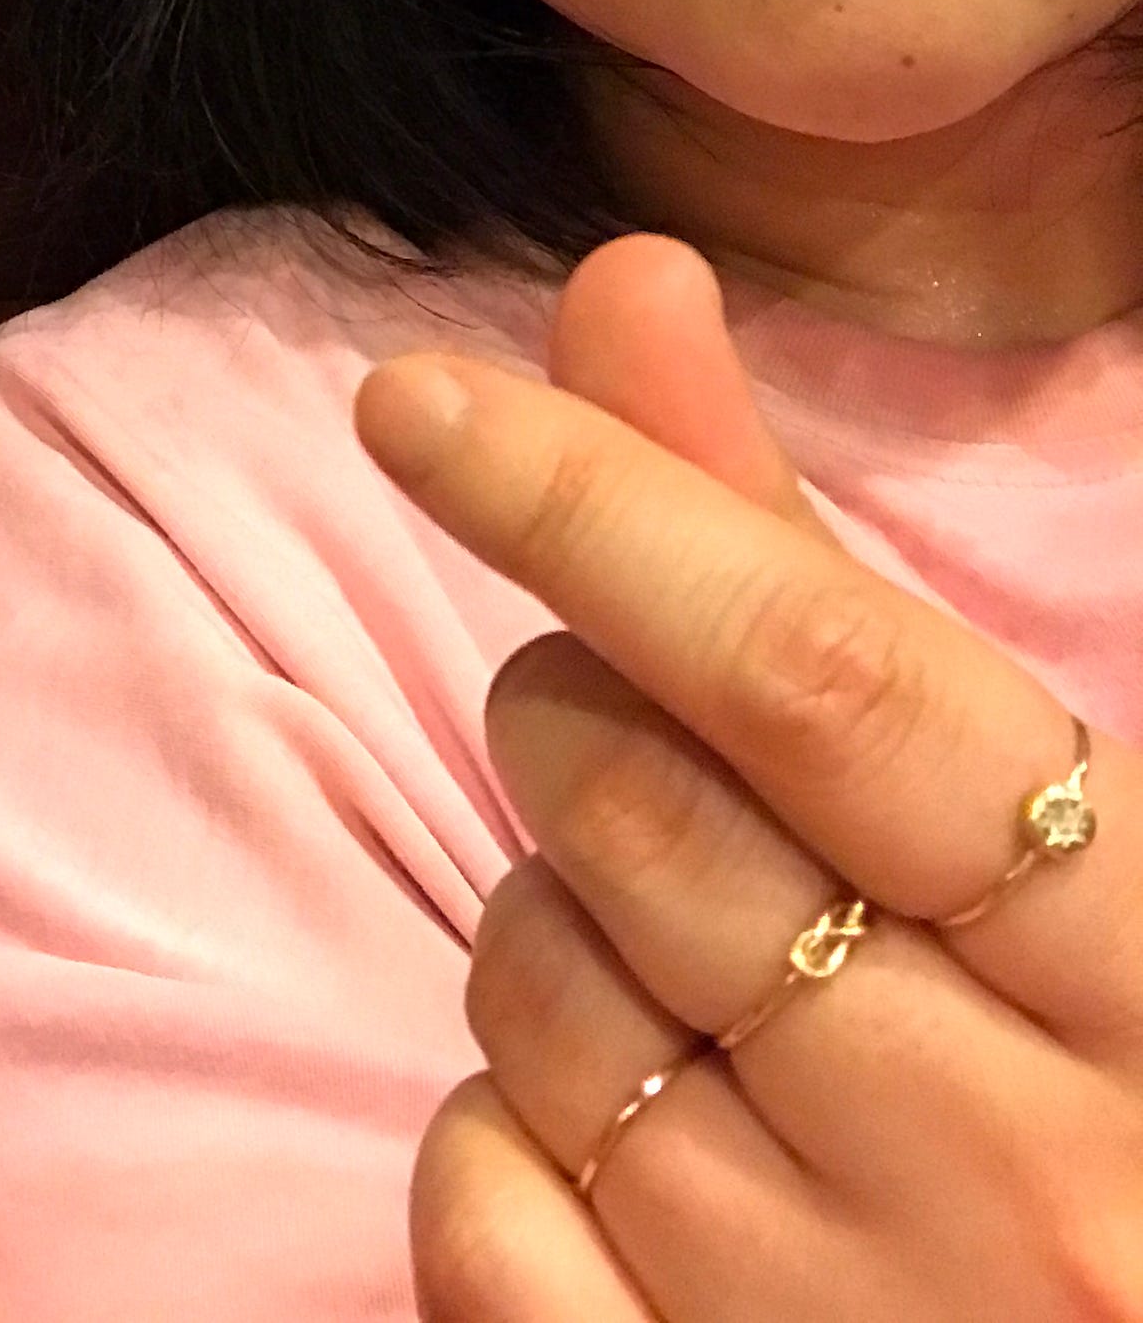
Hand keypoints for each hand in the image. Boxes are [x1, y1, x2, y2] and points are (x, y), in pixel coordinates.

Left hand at [358, 236, 1142, 1321]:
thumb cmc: (1086, 1083)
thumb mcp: (1027, 822)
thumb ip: (802, 557)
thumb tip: (624, 282)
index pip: (817, 676)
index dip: (592, 504)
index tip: (409, 400)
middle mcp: (1021, 1168)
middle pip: (644, 814)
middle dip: (572, 721)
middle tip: (638, 751)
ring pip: (540, 996)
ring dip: (544, 921)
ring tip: (679, 962)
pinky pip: (479, 1202)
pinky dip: (493, 1130)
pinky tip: (615, 1139)